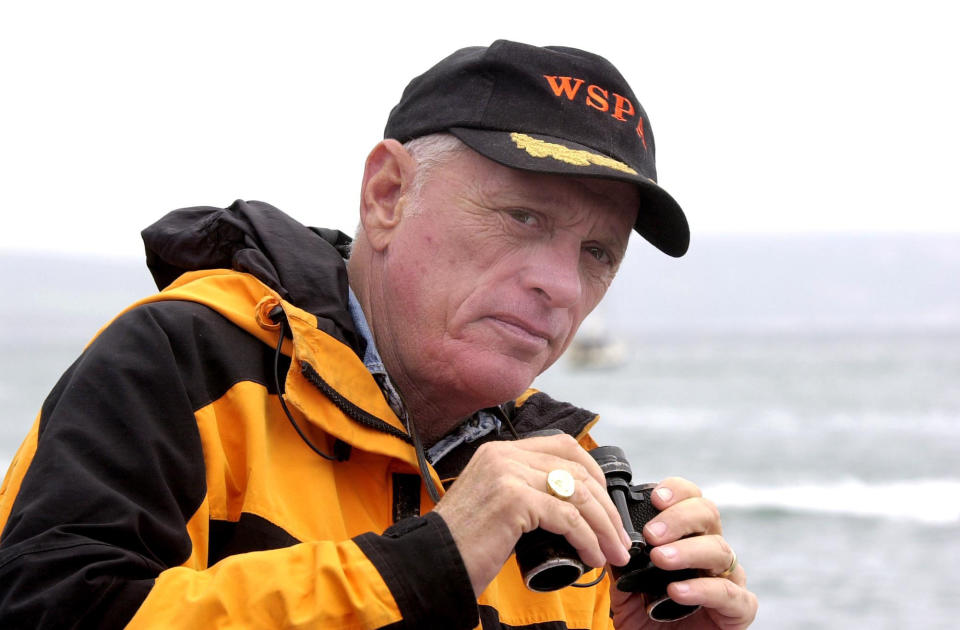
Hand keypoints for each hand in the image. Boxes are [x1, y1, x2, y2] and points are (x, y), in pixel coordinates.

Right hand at [433, 434, 631, 595]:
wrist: (430, 563)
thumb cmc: (462, 544)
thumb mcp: (493, 503)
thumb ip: (523, 491)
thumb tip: (570, 506)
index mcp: (499, 451)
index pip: (563, 446)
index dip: (593, 473)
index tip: (606, 504)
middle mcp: (504, 455)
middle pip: (577, 470)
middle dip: (606, 507)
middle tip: (619, 537)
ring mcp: (508, 473)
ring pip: (578, 494)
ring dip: (603, 527)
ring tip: (613, 552)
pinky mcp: (513, 499)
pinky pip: (567, 517)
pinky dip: (587, 539)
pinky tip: (592, 556)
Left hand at [610, 478, 757, 629]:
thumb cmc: (649, 616)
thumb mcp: (626, 587)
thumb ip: (621, 561)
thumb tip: (608, 535)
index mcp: (687, 537)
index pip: (691, 500)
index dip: (677, 492)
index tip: (655, 497)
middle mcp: (710, 552)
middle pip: (708, 514)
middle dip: (679, 518)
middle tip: (652, 534)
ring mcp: (728, 578)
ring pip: (720, 550)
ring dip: (687, 550)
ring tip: (660, 559)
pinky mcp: (739, 609)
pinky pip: (728, 593)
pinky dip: (702, 589)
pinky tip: (677, 590)